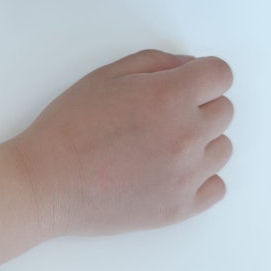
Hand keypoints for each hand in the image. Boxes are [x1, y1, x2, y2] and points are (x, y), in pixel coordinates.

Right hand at [12, 49, 233, 236]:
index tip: (188, 84)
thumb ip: (155, 63)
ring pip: (222, 149)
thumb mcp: (105, 76)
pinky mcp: (180, 208)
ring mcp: (186, 175)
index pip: (221, 75)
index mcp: (169, 97)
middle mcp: (186, 135)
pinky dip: (200, 178)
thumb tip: (189, 67)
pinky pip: (216, 187)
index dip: (203, 75)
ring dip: (201, 143)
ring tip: (161, 147)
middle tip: (162, 117)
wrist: (45, 182)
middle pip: (224, 111)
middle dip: (199, 107)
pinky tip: (170, 173)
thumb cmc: (68, 127)